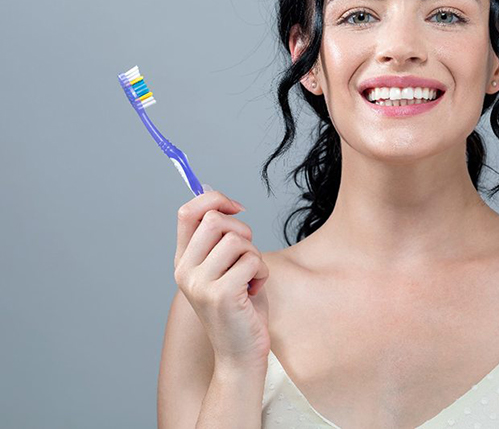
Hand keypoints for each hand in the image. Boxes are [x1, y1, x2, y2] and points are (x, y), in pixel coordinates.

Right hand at [174, 188, 269, 369]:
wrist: (241, 354)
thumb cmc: (240, 306)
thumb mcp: (224, 266)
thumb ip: (218, 237)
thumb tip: (217, 197)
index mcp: (183, 260)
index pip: (187, 212)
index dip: (214, 199)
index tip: (236, 207)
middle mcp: (185, 271)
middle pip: (214, 220)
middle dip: (242, 229)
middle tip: (247, 253)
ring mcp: (200, 284)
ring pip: (236, 240)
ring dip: (255, 255)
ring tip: (251, 276)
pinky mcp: (221, 295)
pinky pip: (251, 260)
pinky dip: (262, 271)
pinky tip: (255, 290)